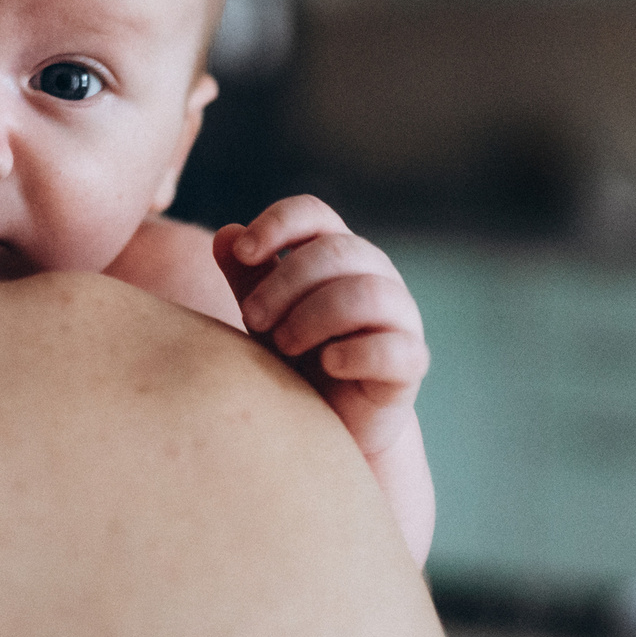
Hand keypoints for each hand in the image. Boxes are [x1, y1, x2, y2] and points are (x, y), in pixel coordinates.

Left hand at [212, 196, 426, 461]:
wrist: (331, 423)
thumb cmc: (296, 359)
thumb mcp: (264, 315)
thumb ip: (247, 277)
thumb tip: (225, 234)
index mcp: (337, 253)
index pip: (313, 213)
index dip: (278, 224)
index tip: (243, 252)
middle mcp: (375, 274)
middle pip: (335, 250)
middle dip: (284, 283)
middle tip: (252, 319)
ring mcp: (399, 316)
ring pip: (367, 293)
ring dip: (314, 317)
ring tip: (283, 346)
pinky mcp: (410, 363)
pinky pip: (395, 348)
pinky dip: (356, 353)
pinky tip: (329, 364)